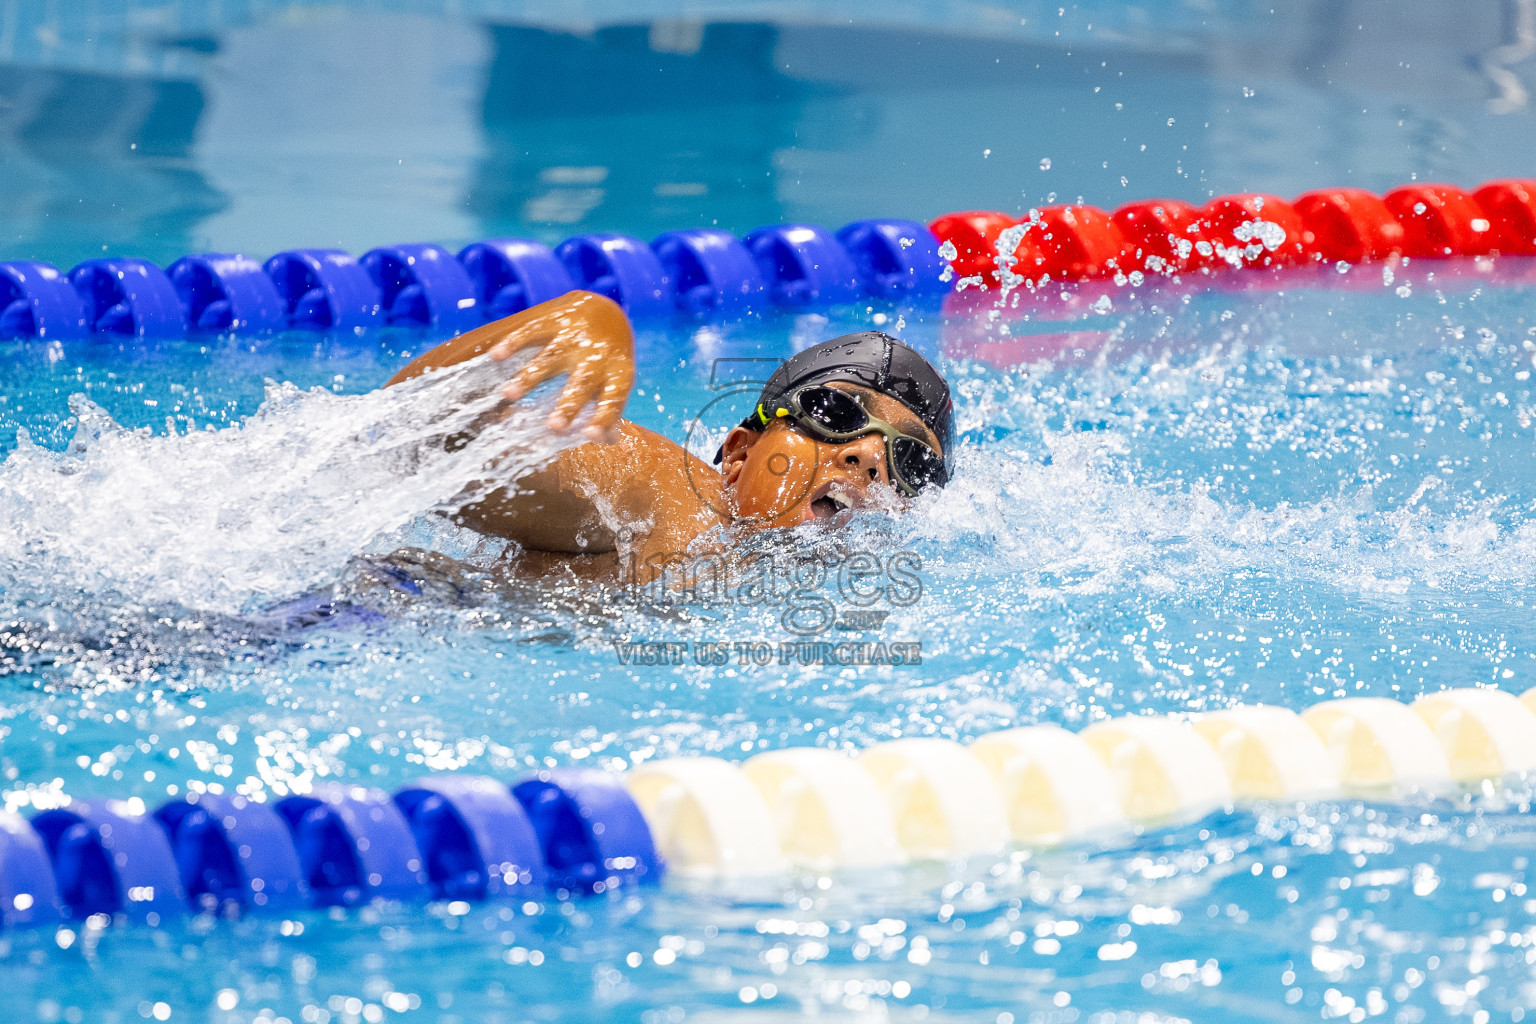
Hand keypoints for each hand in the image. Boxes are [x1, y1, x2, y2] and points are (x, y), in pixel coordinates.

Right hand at [494, 291, 635, 439]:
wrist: (606, 309)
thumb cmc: (608, 358)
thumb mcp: (616, 381)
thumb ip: (610, 410)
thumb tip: (606, 439)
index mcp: (618, 373)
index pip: (613, 398)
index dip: (604, 417)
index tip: (591, 435)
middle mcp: (598, 355)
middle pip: (582, 382)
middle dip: (568, 405)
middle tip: (554, 426)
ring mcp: (576, 336)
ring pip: (551, 357)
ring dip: (529, 377)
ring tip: (507, 395)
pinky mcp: (557, 319)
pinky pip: (533, 330)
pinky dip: (514, 342)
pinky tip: (496, 356)